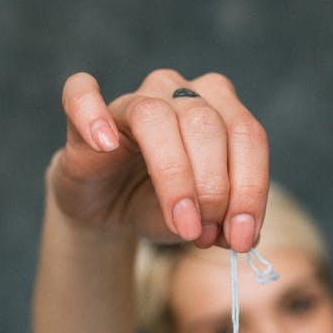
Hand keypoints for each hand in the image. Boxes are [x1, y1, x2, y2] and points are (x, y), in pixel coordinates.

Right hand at [54, 68, 268, 251]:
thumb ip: (224, 224)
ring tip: (181, 222)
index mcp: (221, 110)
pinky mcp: (84, 112)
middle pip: (207, 125)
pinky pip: (82, 94)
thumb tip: (239, 235)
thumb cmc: (161, 203)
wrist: (110, 207)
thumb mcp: (201, 222)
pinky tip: (104, 144)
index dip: (250, 189)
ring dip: (175, 176)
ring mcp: (133, 98)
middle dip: (213, 189)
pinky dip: (92, 114)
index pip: (247, 136)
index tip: (241, 239)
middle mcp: (181, 93)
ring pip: (156, 117)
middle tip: (203, 235)